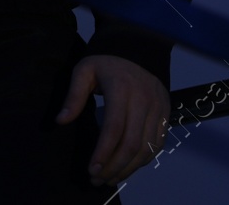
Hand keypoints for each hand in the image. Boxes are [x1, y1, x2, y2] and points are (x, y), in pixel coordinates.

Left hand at [54, 54, 169, 186]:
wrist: (138, 49)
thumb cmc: (106, 63)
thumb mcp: (84, 70)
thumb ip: (73, 95)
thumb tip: (61, 121)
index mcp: (122, 88)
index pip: (114, 128)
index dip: (103, 152)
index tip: (91, 169)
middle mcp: (144, 99)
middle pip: (132, 143)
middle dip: (114, 166)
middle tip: (97, 179)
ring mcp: (159, 108)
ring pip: (147, 148)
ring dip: (129, 168)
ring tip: (110, 179)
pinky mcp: (167, 114)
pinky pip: (158, 144)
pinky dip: (143, 160)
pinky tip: (128, 167)